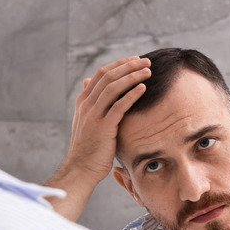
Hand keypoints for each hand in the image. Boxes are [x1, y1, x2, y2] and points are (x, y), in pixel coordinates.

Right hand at [67, 56, 150, 182]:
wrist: (81, 169)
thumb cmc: (88, 147)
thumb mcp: (86, 121)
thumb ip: (90, 101)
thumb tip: (89, 81)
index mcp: (83, 101)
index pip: (101, 74)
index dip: (120, 64)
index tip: (136, 60)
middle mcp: (86, 105)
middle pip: (108, 76)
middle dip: (128, 66)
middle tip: (146, 61)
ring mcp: (93, 115)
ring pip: (113, 87)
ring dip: (132, 76)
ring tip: (148, 72)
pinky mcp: (103, 127)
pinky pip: (119, 106)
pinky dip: (132, 95)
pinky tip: (143, 89)